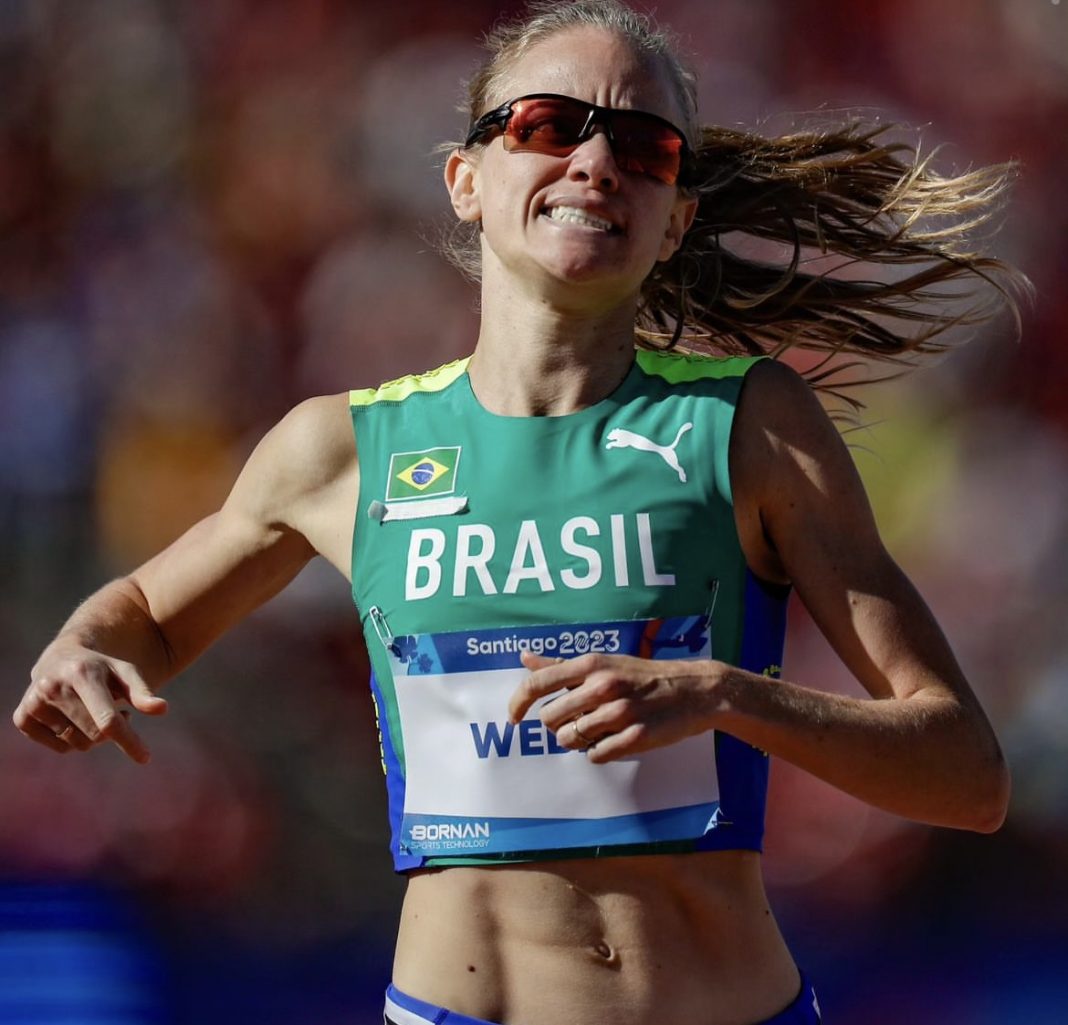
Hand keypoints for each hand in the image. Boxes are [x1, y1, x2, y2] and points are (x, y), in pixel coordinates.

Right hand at [14, 639, 167, 763]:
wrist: (61, 658)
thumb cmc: (102, 668)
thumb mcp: (125, 673)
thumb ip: (142, 692)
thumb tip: (162, 709)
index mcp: (82, 674)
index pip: (106, 719)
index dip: (128, 740)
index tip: (146, 758)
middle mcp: (53, 687)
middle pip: (94, 734)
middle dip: (112, 732)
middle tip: (119, 713)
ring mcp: (34, 703)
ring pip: (77, 744)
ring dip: (94, 735)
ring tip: (96, 712)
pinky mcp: (23, 718)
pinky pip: (59, 748)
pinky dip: (73, 740)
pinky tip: (75, 719)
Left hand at [509, 651, 721, 762]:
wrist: (692, 690)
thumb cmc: (641, 676)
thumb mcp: (603, 663)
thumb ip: (561, 665)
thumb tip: (525, 658)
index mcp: (592, 665)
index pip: (538, 683)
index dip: (518, 703)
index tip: (513, 718)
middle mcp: (602, 686)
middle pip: (550, 718)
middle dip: (558, 724)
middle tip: (578, 720)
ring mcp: (619, 712)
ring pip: (569, 740)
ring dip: (577, 740)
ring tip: (598, 729)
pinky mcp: (635, 737)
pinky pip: (594, 756)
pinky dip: (599, 752)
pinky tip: (613, 740)